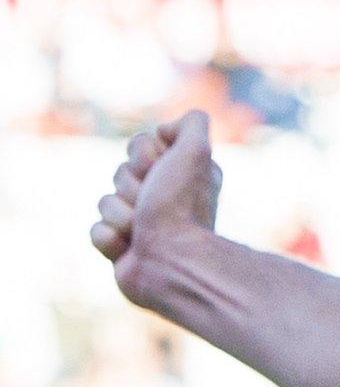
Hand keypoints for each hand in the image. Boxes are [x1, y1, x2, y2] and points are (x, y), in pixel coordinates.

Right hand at [91, 111, 222, 310]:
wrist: (170, 262)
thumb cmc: (181, 206)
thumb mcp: (196, 151)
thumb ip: (192, 124)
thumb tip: (166, 129)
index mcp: (182, 172)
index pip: (140, 145)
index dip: (144, 156)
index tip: (160, 169)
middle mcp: (163, 195)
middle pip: (119, 172)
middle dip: (131, 187)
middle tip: (151, 203)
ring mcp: (142, 222)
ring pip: (105, 201)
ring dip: (122, 215)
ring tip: (143, 231)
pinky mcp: (122, 247)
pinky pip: (96, 231)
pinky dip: (110, 239)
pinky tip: (129, 249)